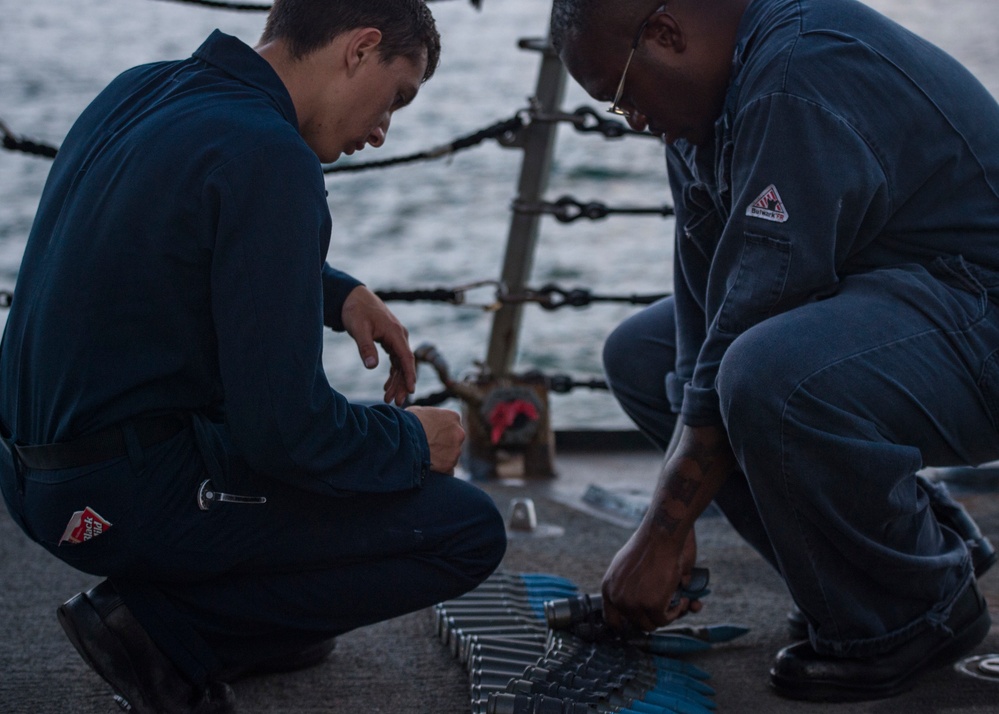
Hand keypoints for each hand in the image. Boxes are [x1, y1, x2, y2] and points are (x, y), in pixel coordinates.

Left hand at [341, 286, 414, 405]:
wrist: (353, 296)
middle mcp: (399, 336)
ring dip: (396, 381)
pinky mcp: (389, 340)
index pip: (407, 358)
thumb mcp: (359, 329)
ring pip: (400, 364)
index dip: (410, 375)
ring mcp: (395, 338)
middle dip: (402, 384)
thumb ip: (366, 347)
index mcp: (395, 333)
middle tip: (396, 403)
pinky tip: (386, 386)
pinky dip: (392, 373)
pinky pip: (395, 360)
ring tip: (389, 399)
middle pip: (405, 364)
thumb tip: (372, 367)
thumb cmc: (356, 311)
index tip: (411, 391)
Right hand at [407, 406, 464, 473]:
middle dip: (445, 445)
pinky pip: (448, 470)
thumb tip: (427, 419)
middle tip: (430, 447)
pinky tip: (429, 467)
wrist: (403, 438)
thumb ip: (430, 415)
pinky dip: (441, 470)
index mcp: (453, 417)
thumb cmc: (407, 422)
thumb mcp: (419, 411)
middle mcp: (459, 433)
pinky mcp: (449, 465)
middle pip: (454, 441)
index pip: (452, 426)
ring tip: (427, 457)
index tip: (433, 436)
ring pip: (452, 456)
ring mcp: (455, 450)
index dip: (442, 431)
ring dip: (442, 458)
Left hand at [601, 524, 699, 631]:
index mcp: (608, 588)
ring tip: (678, 600)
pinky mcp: (651, 606)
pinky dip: (677, 611)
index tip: (640, 623)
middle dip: (654, 617)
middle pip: (636, 623)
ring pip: (652, 624)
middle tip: (668, 607)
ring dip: (668, 615)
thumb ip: (626, 586)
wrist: (660, 536)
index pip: (612, 620)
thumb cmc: (649, 545)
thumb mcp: (626, 566)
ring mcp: (632, 604)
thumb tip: (640, 606)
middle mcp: (617, 598)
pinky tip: (683, 599)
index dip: (626, 625)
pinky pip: (665, 620)